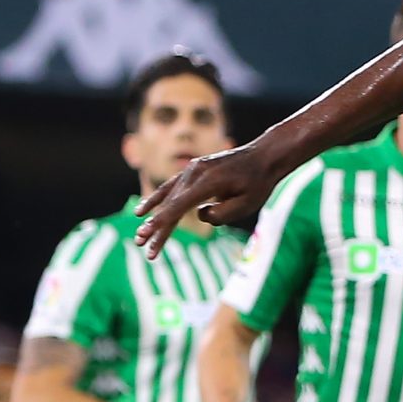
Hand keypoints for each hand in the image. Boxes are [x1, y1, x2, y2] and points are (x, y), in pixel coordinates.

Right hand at [137, 141, 278, 255]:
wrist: (263, 156)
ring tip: (139, 235)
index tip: (147, 235)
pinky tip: (142, 211)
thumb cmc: (258, 183)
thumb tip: (199, 214)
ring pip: (168, 198)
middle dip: (155, 227)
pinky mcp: (192, 170)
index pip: (179, 206)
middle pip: (170, 205)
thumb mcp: (246, 204)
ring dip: (153, 217)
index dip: (161, 223)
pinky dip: (157, 199)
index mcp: (208, 182)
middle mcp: (195, 173)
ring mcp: (192, 169)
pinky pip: (170, 187)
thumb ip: (221, 214)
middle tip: (140, 245)